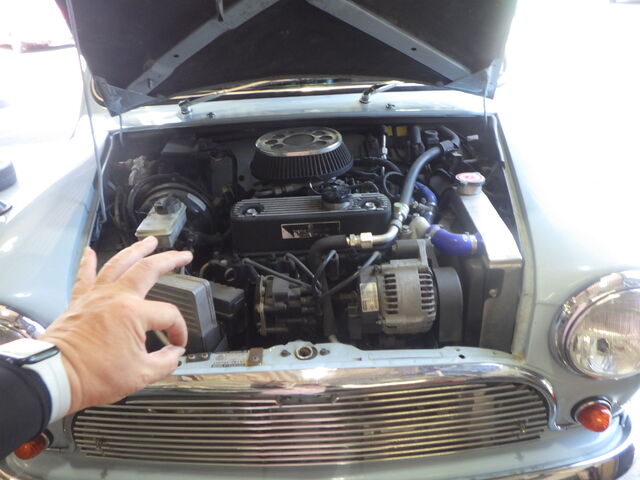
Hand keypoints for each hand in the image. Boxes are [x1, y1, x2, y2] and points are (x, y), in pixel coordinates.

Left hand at [41, 236, 192, 413]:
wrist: (55, 377)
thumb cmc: (92, 376)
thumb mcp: (140, 375)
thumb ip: (165, 362)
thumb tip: (174, 354)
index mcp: (134, 314)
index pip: (168, 315)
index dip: (179, 330)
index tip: (177, 343)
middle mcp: (116, 298)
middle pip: (148, 269)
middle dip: (169, 260)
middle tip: (183, 255)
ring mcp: (96, 296)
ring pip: (119, 263)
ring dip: (136, 250)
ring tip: (149, 241)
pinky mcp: (80, 301)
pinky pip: (85, 275)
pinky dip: (88, 262)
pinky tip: (90, 252)